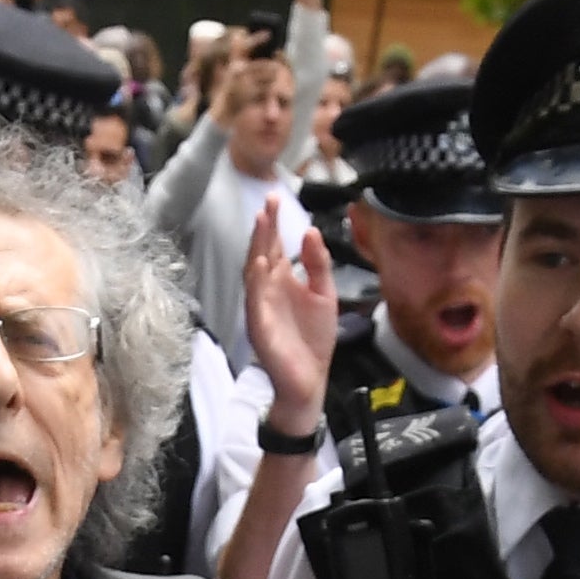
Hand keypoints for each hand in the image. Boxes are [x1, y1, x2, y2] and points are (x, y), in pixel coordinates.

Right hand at [242, 201, 336, 426]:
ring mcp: (261, 306)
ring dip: (257, 248)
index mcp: (282, 280)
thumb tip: (310, 231)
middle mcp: (268, 290)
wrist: (309, 381)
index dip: (275, 222)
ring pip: (254, 272)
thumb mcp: (324, 294)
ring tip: (262, 223)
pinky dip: (256, 281)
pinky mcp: (260, 326)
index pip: (275, 245)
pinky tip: (260, 264)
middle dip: (265, 227)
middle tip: (269, 202)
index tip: (277, 197)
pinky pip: (255, 300)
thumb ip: (318, 264)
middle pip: (262, 252)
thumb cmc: (313, 340)